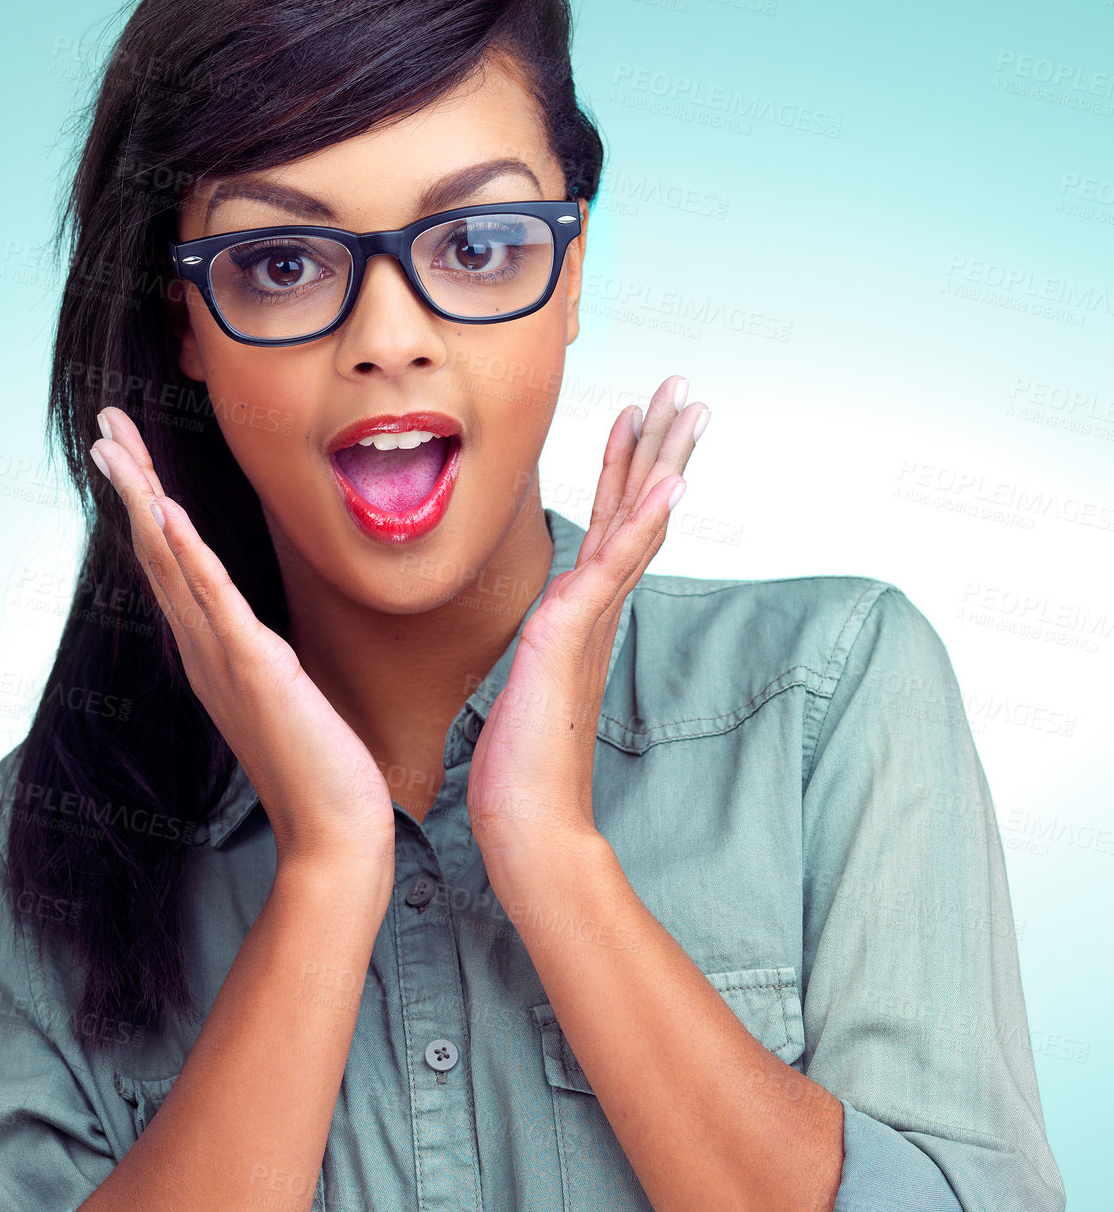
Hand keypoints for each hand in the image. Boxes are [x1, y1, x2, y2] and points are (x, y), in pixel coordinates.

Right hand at [90, 407, 396, 873]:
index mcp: (210, 651)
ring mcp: (223, 658)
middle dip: (130, 481)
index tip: (130, 455)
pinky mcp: (256, 668)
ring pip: (171, 562)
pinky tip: (168, 510)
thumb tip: (254, 636)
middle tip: (104, 426)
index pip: (169, 564)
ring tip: (114, 445)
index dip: (145, 504)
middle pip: (155, 549)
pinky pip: (215, 600)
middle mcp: (203, 650)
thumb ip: (258, 659)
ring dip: (142, 497)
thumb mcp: (281, 694)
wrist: (332, 831)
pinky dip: (189, 553)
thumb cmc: (315, 768)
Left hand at [466, 375, 706, 858]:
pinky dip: (645, 522)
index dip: (628, 467)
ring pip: (636, 523)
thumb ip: (544, 646)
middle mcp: (596, 609)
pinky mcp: (571, 635)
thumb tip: (548, 628)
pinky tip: (669, 484)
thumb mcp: (526, 682)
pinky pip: (615, 568)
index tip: (639, 416)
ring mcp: (589, 619)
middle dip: (660, 444)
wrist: (529, 823)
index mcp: (582, 612)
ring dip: (663, 461)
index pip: (612, 523)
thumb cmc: (523, 765)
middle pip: (637, 508)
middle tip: (684, 388)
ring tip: (687, 408)